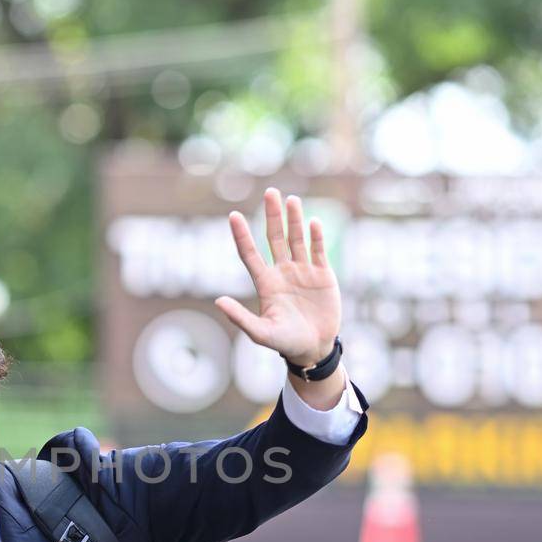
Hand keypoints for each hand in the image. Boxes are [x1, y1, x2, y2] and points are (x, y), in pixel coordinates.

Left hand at [214, 186, 340, 366]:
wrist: (314, 348)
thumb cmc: (285, 343)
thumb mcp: (261, 333)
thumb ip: (240, 317)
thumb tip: (218, 301)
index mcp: (265, 283)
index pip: (250, 253)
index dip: (241, 235)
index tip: (233, 215)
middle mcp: (282, 272)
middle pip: (275, 237)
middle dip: (272, 215)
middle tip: (271, 192)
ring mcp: (303, 271)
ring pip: (297, 239)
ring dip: (295, 220)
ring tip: (291, 199)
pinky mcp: (323, 275)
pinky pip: (318, 251)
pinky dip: (316, 237)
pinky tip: (313, 222)